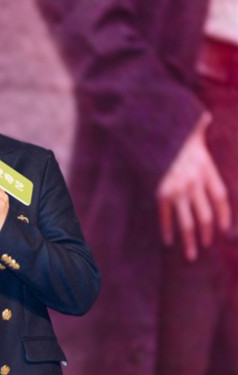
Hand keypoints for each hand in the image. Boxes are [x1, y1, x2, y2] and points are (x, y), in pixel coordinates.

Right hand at [156, 113, 230, 260]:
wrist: (151, 128)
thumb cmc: (170, 128)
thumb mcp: (191, 128)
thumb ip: (201, 130)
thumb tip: (205, 119)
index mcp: (205, 168)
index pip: (221, 197)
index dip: (223, 215)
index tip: (225, 230)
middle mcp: (195, 182)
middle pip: (206, 215)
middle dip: (207, 234)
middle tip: (206, 245)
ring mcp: (178, 189)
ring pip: (188, 222)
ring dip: (190, 241)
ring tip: (191, 255)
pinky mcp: (161, 193)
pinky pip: (167, 216)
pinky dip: (168, 230)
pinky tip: (168, 241)